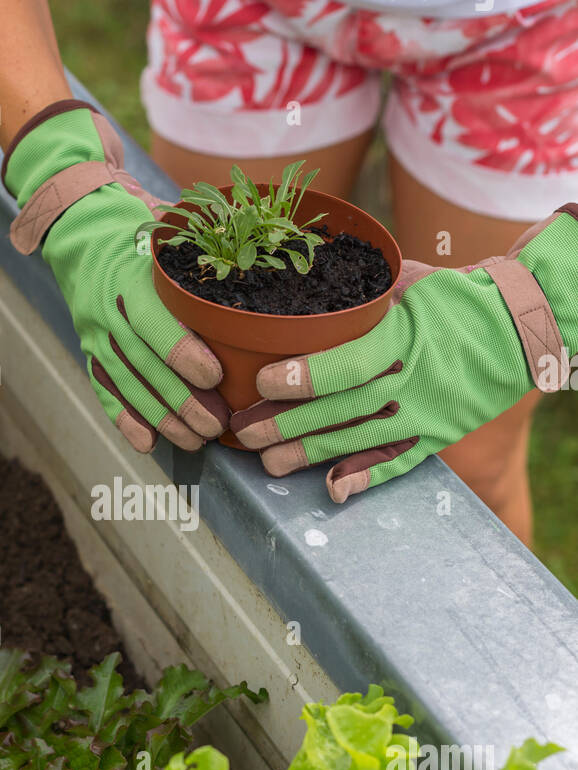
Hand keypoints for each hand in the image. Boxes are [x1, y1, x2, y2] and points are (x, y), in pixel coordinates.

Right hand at [3, 101, 228, 451]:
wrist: (82, 232)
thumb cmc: (141, 234)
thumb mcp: (168, 232)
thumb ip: (203, 248)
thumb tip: (259, 250)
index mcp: (130, 280)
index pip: (154, 323)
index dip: (183, 354)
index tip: (215, 377)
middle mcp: (108, 311)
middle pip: (144, 366)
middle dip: (181, 402)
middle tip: (217, 426)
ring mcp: (96, 335)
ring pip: (127, 386)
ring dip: (161, 419)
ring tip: (195, 441)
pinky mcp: (90, 351)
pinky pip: (104, 391)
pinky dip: (124, 421)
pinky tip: (148, 444)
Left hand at [231, 210, 577, 500]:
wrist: (522, 327)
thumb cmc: (458, 297)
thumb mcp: (413, 281)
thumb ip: (365, 294)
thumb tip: (308, 290)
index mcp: (406, 335)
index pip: (348, 363)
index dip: (303, 378)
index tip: (265, 383)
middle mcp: (415, 379)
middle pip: (343, 409)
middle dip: (288, 425)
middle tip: (247, 433)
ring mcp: (428, 413)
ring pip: (360, 440)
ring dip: (311, 455)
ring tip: (269, 464)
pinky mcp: (438, 436)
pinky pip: (399, 462)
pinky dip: (366, 478)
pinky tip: (334, 489)